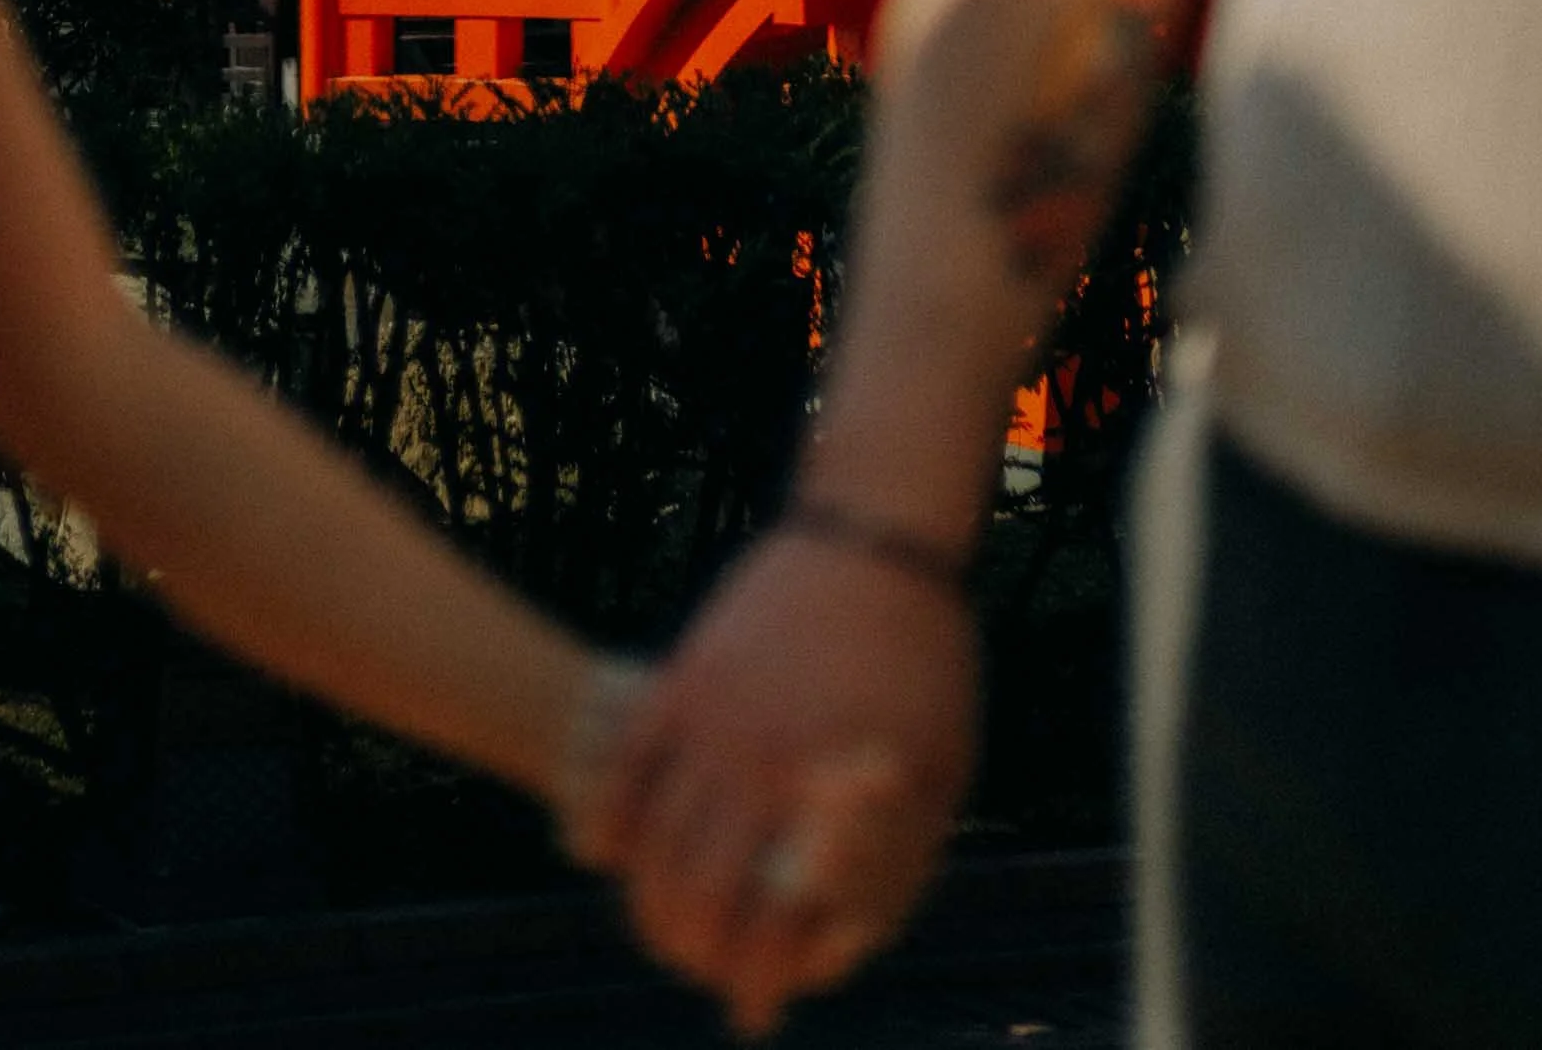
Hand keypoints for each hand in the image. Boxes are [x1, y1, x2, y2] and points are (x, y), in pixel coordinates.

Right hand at [589, 527, 977, 1035]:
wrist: (881, 538)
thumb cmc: (927, 671)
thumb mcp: (936, 783)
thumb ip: (888, 869)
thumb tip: (830, 946)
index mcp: (829, 802)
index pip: (769, 931)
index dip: (756, 984)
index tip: (755, 1008)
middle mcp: (760, 767)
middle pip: (695, 897)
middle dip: (696, 953)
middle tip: (706, 969)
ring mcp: (711, 717)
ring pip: (650, 841)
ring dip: (650, 899)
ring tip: (666, 926)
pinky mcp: (684, 675)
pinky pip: (623, 765)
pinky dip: (606, 817)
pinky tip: (605, 852)